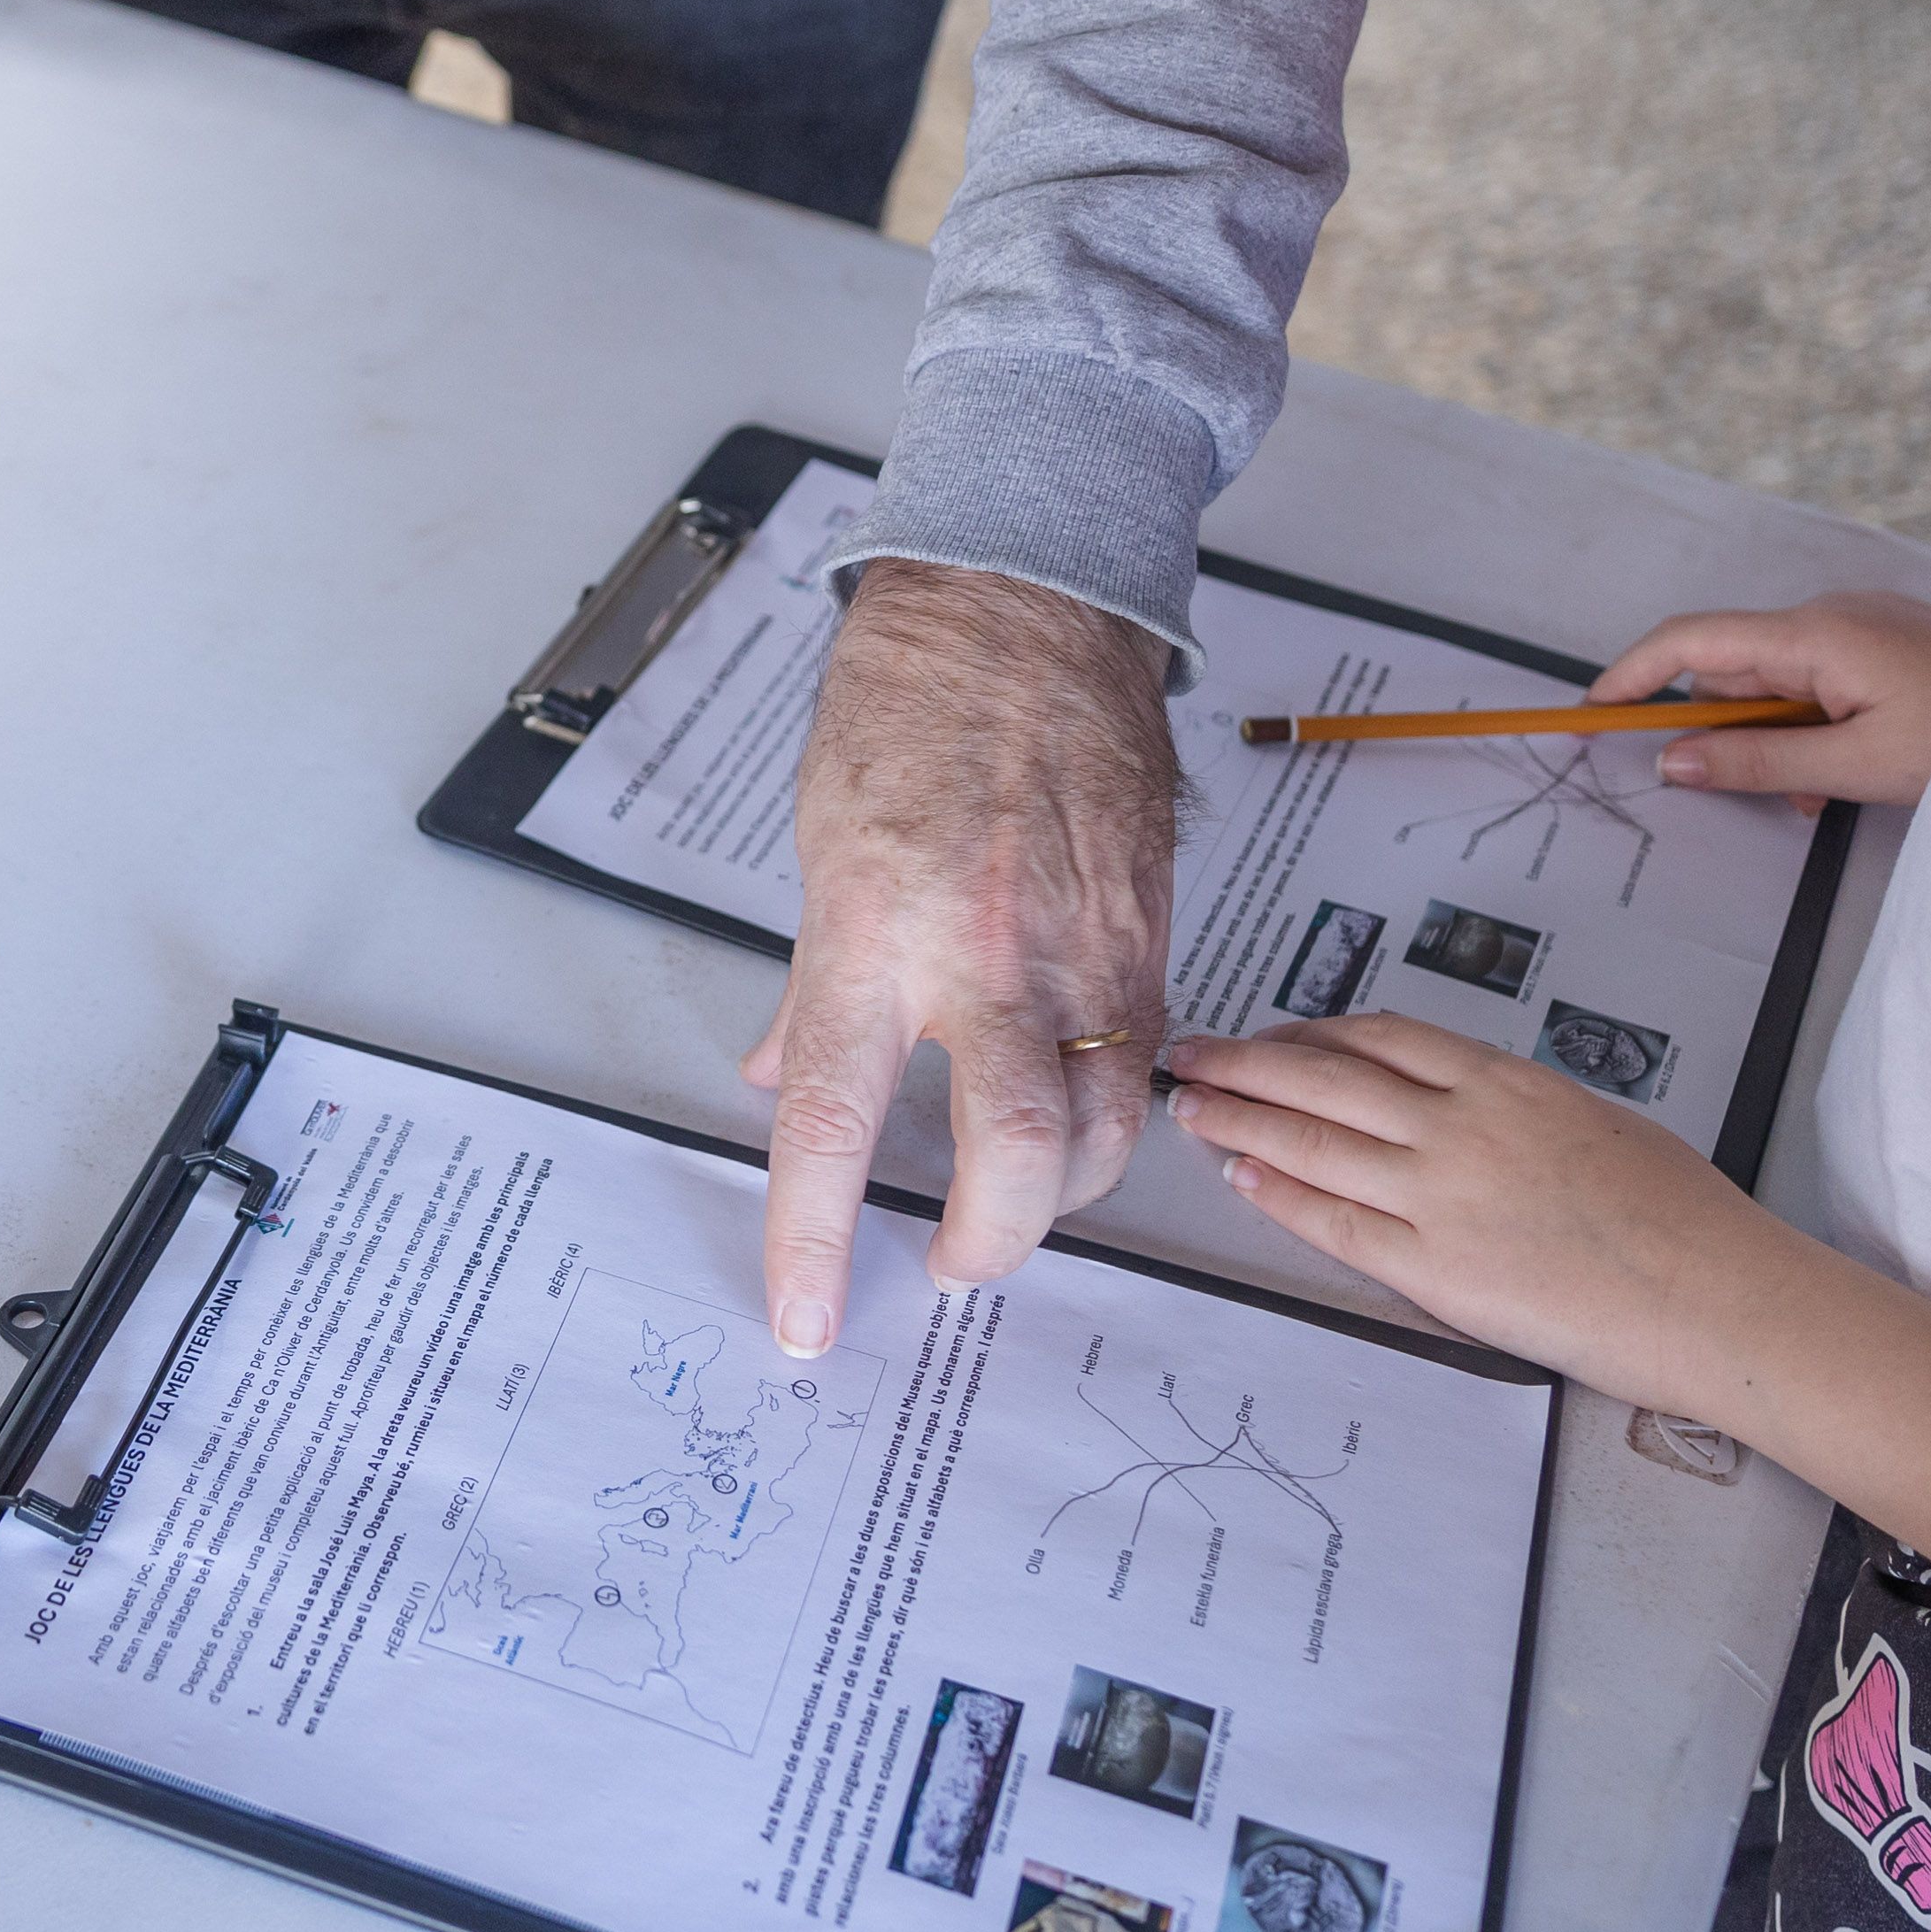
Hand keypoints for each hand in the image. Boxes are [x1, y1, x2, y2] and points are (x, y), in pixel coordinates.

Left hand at [746, 560, 1178, 1354]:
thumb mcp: (820, 853)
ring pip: (1108, 1133)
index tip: (807, 1321)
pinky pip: (1145, 1063)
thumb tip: (779, 1084)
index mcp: (874, 936)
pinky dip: (1112, 1112)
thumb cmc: (908, 711)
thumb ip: (812, 991)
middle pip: (1018, 1161)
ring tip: (1017, 1198)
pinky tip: (1075, 1108)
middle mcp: (985, 956)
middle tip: (951, 1262)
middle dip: (990, 1248)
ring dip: (1063, 1194)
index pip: (836, 1125)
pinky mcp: (1151, 932)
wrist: (1024, 610)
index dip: (817, 1239)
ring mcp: (1084, 949)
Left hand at [1157, 1012, 1812, 1412]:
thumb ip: (1523, 1112)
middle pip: (1324, 1077)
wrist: (1717, 1296)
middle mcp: (1462, 1127)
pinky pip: (1333, 1224)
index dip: (1313, 1033)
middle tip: (1191, 1054)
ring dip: (1239, 1121)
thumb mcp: (1599, 1125)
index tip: (1274, 1035)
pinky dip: (1278, 1194)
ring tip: (1191, 1108)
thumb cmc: (1683, 1216)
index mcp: (1507, 1083)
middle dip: (1246, 1062)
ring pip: (1313, 1143)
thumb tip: (1475, 1110)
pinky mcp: (1435, 1270)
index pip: (1382, 1038)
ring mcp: (1442, 1197)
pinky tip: (1241, 1178)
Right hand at [1587, 592, 1930, 811]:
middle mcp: (1826, 615)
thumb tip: (1674, 761)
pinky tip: (1851, 768)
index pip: (1691, 641)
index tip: (1593, 715)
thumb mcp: (1859, 764)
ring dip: (1778, 738)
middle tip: (1768, 791)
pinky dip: (1813, 727)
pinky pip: (1816, 682)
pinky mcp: (1881, 642)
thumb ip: (1761, 763)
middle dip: (1729, 732)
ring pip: (1775, 684)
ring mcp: (1857, 625)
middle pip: (1732, 670)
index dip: (1633, 675)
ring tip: (1829, 789)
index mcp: (1813, 634)